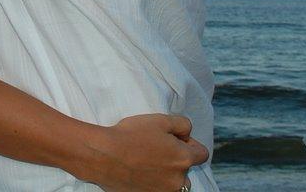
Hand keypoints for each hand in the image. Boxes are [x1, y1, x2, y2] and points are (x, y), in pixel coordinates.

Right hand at [82, 113, 208, 191]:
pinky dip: (151, 182)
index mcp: (183, 159)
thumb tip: (186, 135)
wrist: (104, 155)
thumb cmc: (131, 135)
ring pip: (172, 184)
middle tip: (157, 150)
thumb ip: (182, 124)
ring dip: (166, 175)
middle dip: (176, 161)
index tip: (176, 139)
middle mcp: (177, 180)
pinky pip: (156, 190)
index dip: (190, 144)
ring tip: (147, 163)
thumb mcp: (160, 120)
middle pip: (186, 172)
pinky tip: (138, 171)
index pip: (202, 154)